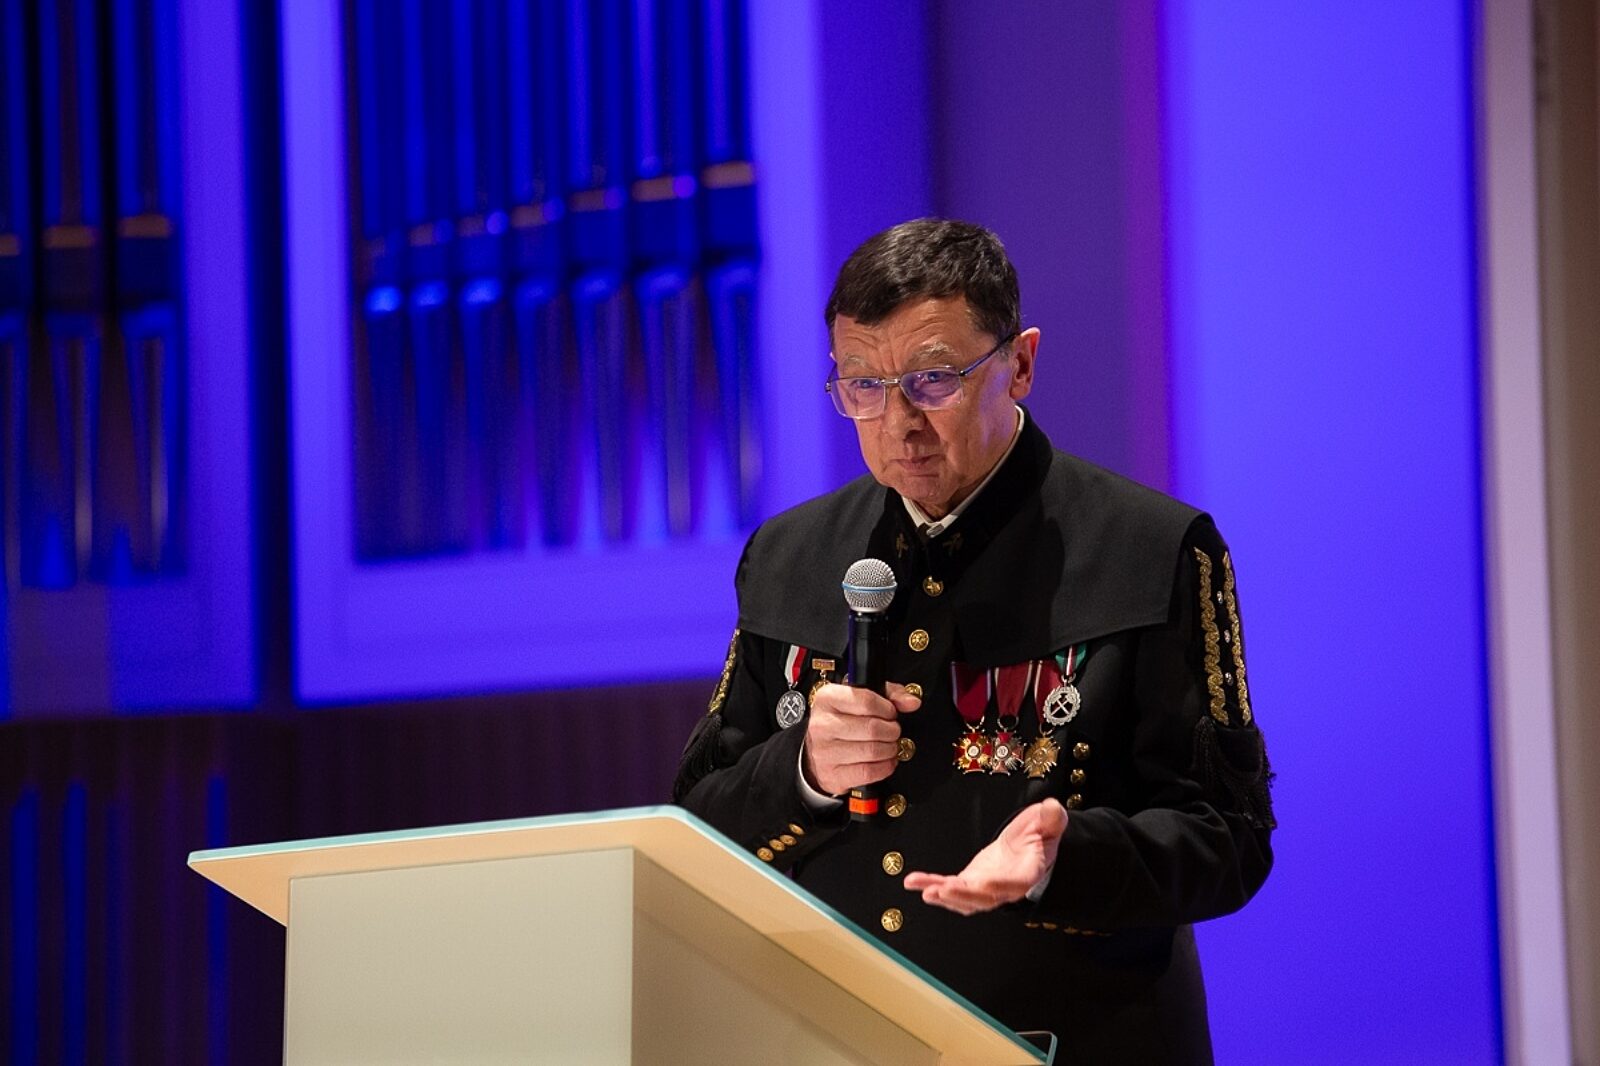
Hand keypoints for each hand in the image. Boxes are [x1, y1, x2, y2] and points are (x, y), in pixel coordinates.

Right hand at [801, 682, 920, 796]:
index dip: (887, 708)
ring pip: (873, 751)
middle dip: (891, 730)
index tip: (890, 713)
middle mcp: (822, 724)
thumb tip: (912, 702)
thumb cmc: (842, 721)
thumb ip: (891, 694)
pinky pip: (868, 772)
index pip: (866, 701)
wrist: (818, 749)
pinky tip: (885, 760)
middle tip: (892, 731)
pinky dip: (884, 767)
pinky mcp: (832, 774)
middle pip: (872, 728)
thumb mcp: (862, 697)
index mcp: (827, 699)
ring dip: (890, 749)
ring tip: (889, 745)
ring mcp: (825, 751)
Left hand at [902, 798, 1067, 914]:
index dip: (1000, 886)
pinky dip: (932, 886)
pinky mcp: (971, 883)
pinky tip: (914, 882)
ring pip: (965, 900)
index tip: (984, 883)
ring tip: (924, 890)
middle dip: (963, 896)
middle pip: (985, 898)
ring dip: (944, 897)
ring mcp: (986, 888)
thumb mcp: (1048, 822)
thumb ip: (1051, 817)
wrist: (1028, 846)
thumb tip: (1053, 806)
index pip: (1015, 883)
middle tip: (942, 890)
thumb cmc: (1040, 835)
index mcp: (1027, 872)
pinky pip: (951, 889)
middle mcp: (1006, 887)